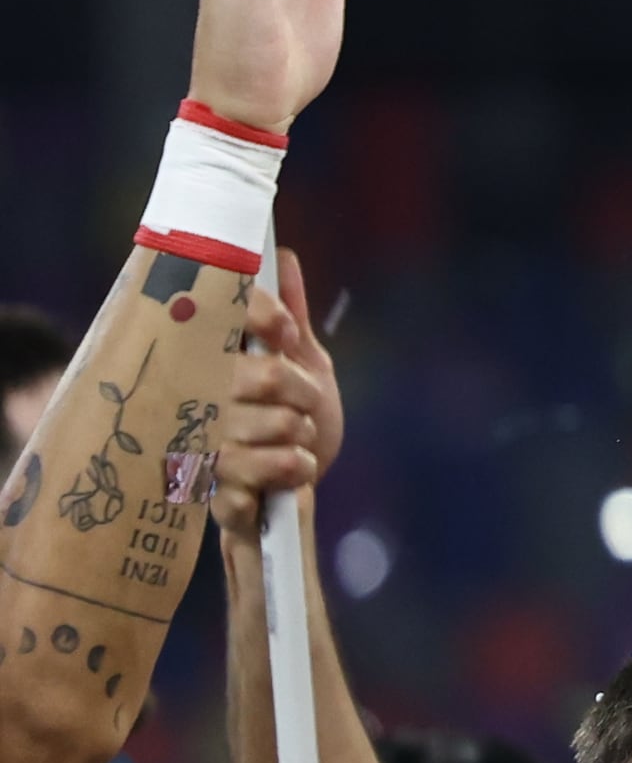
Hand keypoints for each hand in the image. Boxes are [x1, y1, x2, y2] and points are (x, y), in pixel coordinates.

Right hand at [211, 248, 343, 541]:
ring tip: (291, 445)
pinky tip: (286, 476)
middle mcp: (197, 399)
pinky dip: (295, 472)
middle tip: (303, 407)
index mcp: (212, 364)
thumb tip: (281, 257)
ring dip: (302, 438)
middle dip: (304, 394)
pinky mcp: (213, 490)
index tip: (286, 335)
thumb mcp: (304, 368)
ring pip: (279, 424)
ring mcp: (202, 445)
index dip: (265, 318)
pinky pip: (271, 470)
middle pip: (268, 376)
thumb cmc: (293, 431)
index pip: (229, 316)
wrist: (289, 505)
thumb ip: (290, 318)